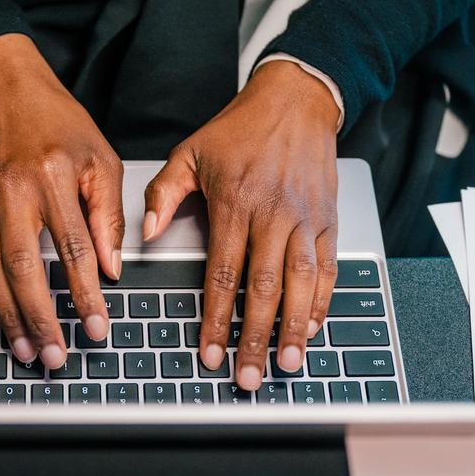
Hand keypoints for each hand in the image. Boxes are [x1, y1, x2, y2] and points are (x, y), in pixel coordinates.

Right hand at [0, 34, 123, 367]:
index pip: (73, 249)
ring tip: (26, 350)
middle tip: (54, 355)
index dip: (85, 294)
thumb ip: (107, 213)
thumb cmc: (57, 121)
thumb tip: (112, 267)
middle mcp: (13, 193)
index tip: (96, 326)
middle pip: (24, 268)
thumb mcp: (100, 158)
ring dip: (9, 316)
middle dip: (40, 318)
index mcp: (52, 178)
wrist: (4, 89)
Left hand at [143, 60, 340, 390]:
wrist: (296, 99)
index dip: (217, 319)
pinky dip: (322, 301)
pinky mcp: (328, 219)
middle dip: (254, 338)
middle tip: (246, 376)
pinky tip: (313, 328)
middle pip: (263, 289)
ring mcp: (305, 219)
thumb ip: (164, 194)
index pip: (223, 274)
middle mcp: (273, 215)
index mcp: (235, 203)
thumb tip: (146, 235)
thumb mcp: (190, 152)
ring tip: (288, 364)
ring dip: (295, 329)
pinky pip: (327, 268)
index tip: (210, 351)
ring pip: (300, 284)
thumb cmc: (240, 128)